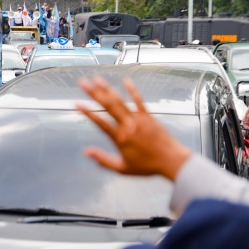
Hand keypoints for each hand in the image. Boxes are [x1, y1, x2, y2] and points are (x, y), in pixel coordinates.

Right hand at [76, 76, 191, 180]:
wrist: (172, 161)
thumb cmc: (147, 167)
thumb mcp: (122, 169)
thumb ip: (103, 160)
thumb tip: (86, 152)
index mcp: (120, 138)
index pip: (100, 122)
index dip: (88, 113)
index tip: (76, 104)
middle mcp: (128, 125)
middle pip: (108, 106)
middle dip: (94, 93)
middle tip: (82, 82)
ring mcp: (139, 119)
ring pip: (120, 101)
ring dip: (108, 89)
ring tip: (97, 79)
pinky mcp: (149, 116)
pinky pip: (139, 101)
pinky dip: (132, 90)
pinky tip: (125, 80)